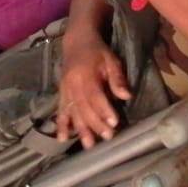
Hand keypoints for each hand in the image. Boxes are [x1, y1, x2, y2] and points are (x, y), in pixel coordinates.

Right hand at [57, 31, 131, 146]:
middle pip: (84, 107)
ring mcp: (65, 89)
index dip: (104, 109)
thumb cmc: (97, 52)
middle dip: (95, 124)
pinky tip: (62, 138)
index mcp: (85, 74)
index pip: (95, 95)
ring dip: (80, 129)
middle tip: (108, 137)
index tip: (114, 122)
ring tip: (89, 145)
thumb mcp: (111, 60)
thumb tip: (127, 95)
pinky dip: (61, 125)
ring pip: (72, 112)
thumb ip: (117, 78)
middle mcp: (72, 84)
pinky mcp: (61, 93)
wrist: (76, 41)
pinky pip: (60, 110)